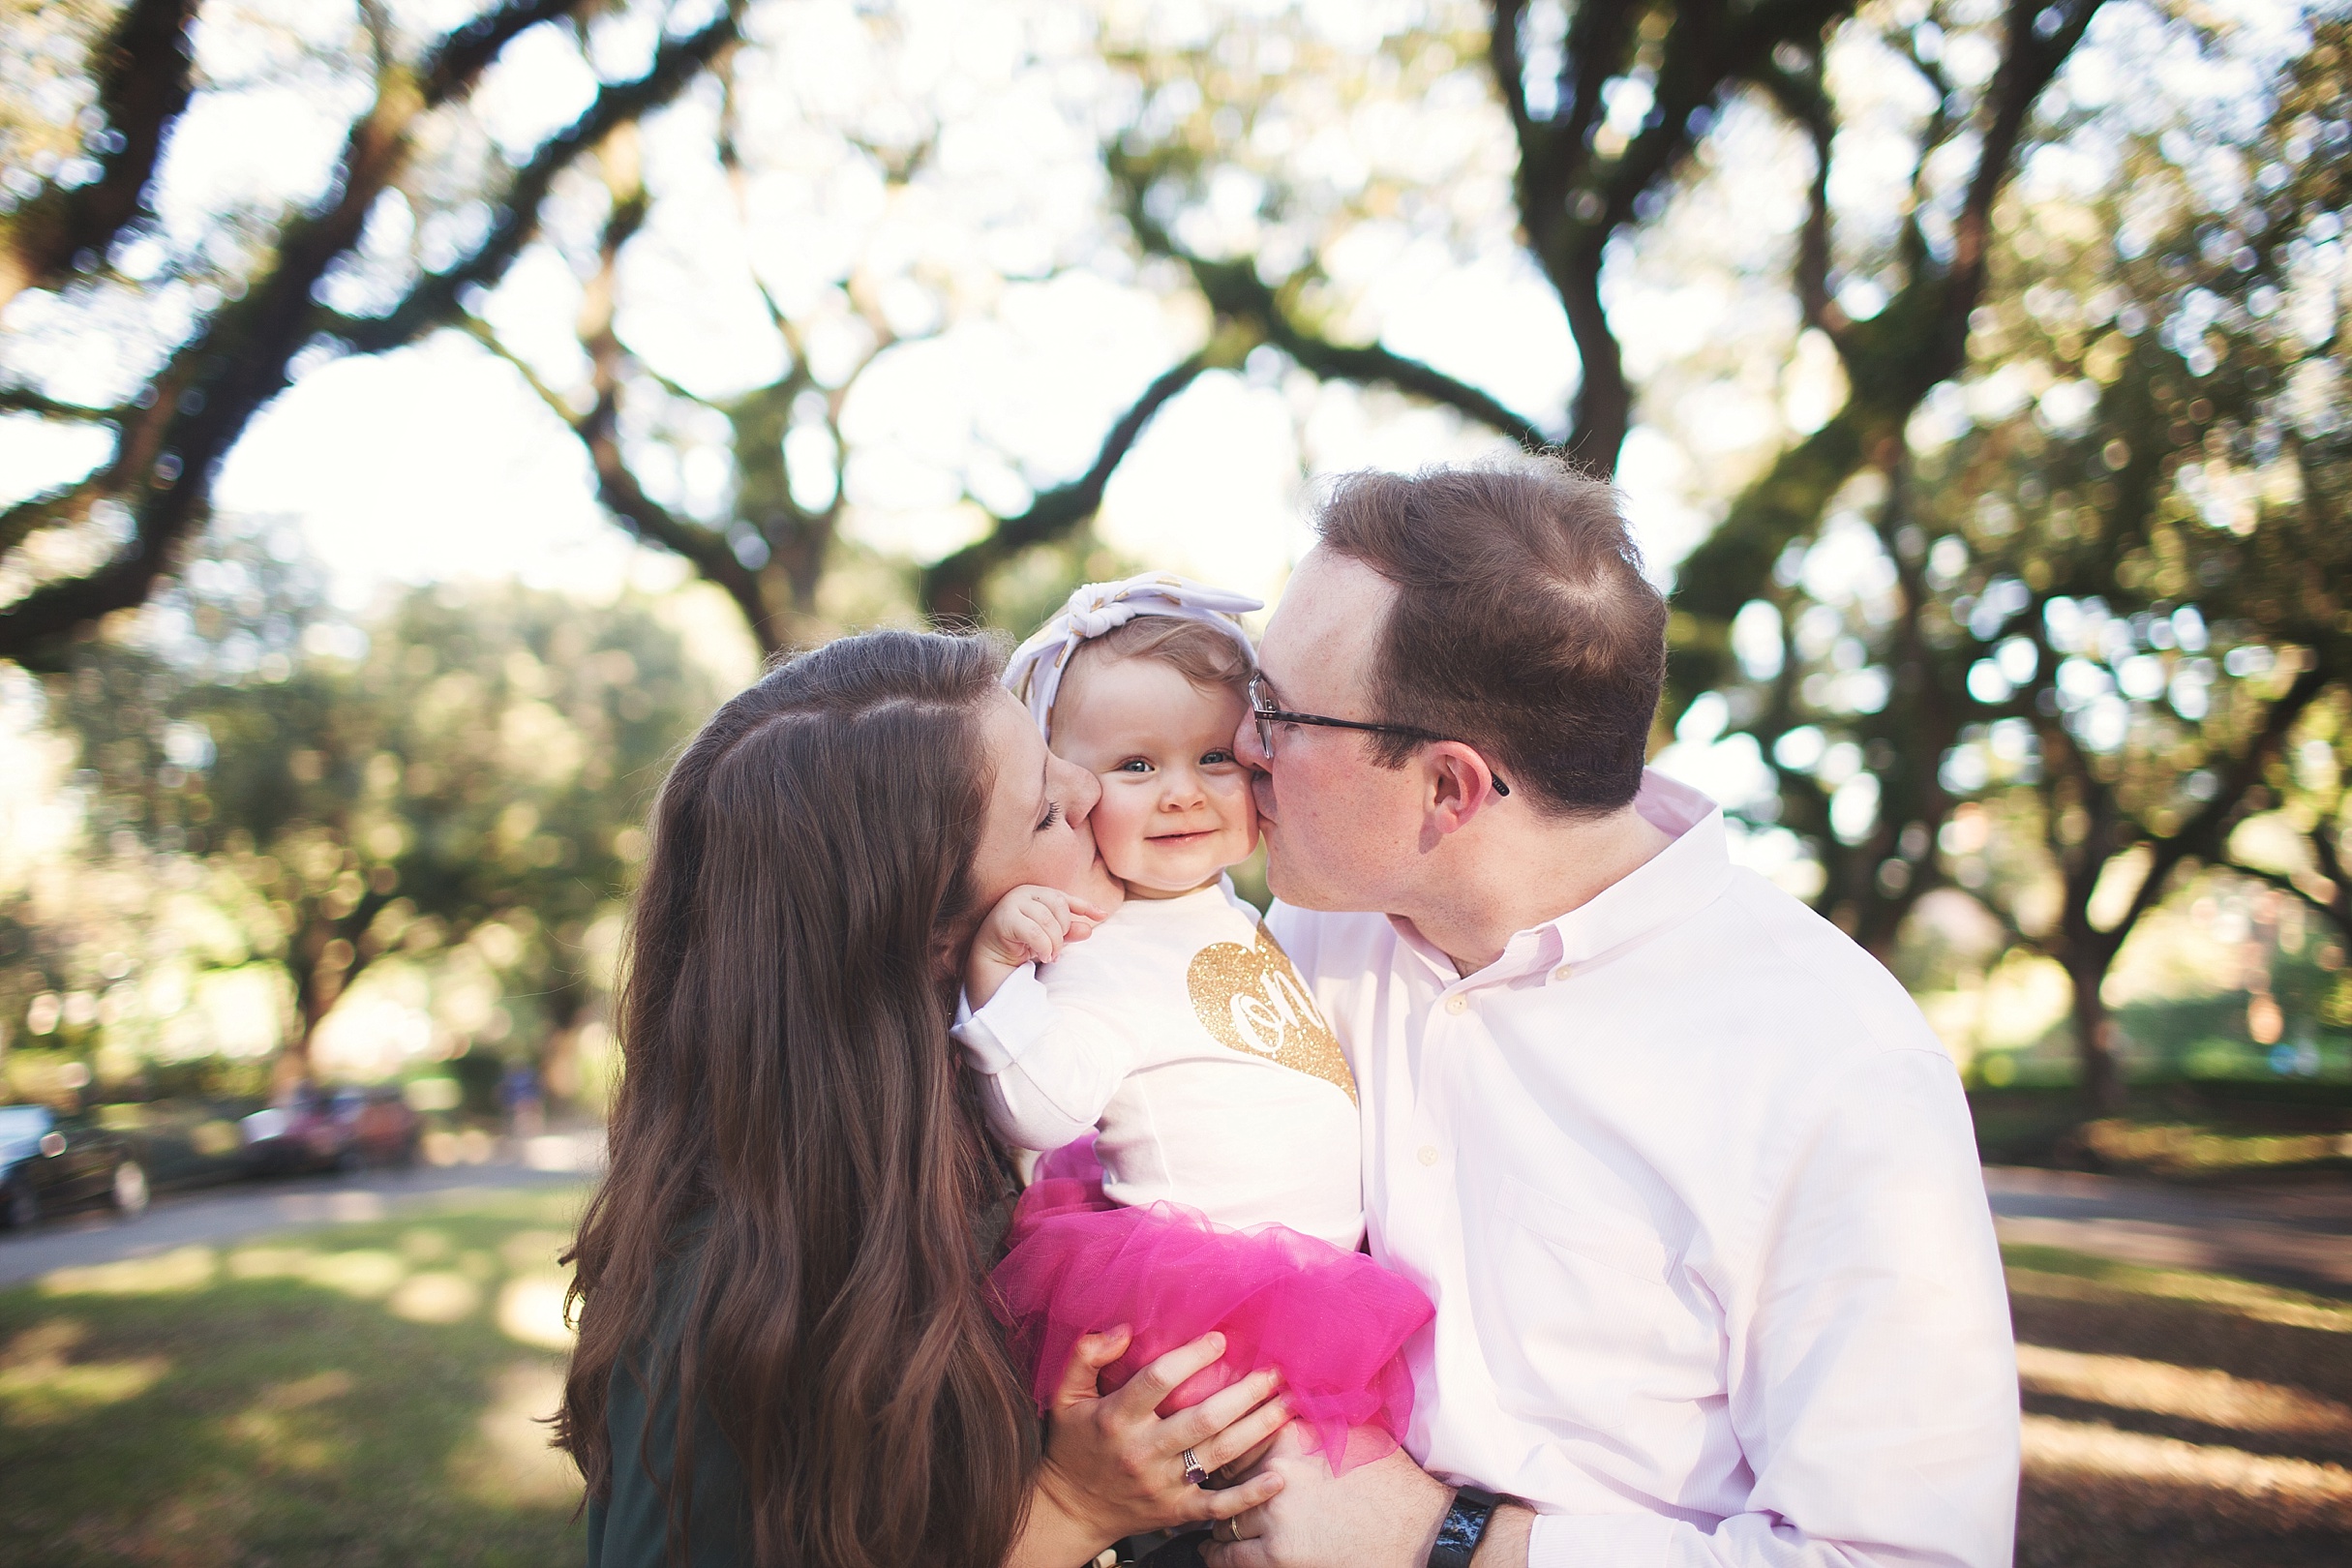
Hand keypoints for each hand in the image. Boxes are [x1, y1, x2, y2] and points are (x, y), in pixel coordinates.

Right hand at [967, 885, 1109, 1006]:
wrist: (990, 962)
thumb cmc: (1020, 947)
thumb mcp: (1050, 939)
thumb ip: (1068, 932)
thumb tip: (1089, 929)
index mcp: (1035, 894)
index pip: (1064, 898)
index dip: (1084, 906)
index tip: (1102, 916)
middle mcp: (1022, 893)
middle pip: (1058, 905)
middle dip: (1063, 931)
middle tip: (1058, 951)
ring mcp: (1011, 904)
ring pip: (1047, 920)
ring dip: (1054, 942)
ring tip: (1050, 956)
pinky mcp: (1003, 919)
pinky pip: (1034, 931)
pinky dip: (1043, 946)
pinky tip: (1041, 956)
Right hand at [1036, 1327, 1292, 1545]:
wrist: (1070, 1509)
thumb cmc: (1072, 1444)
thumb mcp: (1065, 1397)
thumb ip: (1085, 1356)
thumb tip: (1124, 1330)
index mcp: (1116, 1419)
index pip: (1157, 1381)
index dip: (1191, 1357)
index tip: (1221, 1339)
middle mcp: (1142, 1452)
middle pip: (1202, 1419)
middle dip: (1244, 1393)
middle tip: (1274, 1372)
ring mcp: (1162, 1484)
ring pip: (1218, 1455)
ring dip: (1258, 1429)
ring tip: (1286, 1404)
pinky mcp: (1176, 1510)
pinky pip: (1218, 1505)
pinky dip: (1250, 1494)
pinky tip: (1278, 1477)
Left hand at [1197, 1428, 1450, 1567]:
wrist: (1420, 1531)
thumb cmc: (1392, 1483)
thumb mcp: (1356, 1434)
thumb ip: (1316, 1418)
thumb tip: (1294, 1397)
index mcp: (1292, 1436)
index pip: (1238, 1434)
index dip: (1227, 1444)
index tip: (1217, 1448)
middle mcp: (1277, 1470)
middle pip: (1225, 1474)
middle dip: (1219, 1481)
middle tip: (1208, 1484)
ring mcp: (1274, 1512)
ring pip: (1223, 1514)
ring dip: (1218, 1519)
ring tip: (1211, 1521)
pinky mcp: (1277, 1554)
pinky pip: (1229, 1554)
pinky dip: (1217, 1554)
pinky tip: (1212, 1552)